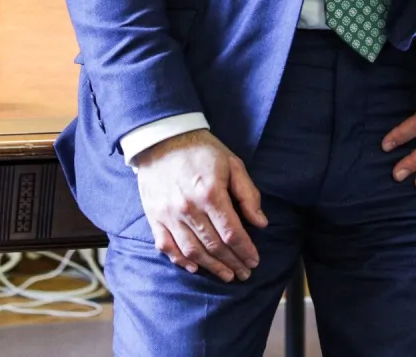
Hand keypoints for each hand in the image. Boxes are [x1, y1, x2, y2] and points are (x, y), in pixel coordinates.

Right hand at [131, 129, 268, 281]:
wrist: (162, 138)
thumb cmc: (202, 150)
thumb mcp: (232, 164)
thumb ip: (248, 194)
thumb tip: (261, 223)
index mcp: (211, 194)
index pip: (232, 233)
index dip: (245, 251)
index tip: (254, 261)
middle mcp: (189, 208)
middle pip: (214, 246)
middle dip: (233, 263)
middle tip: (244, 273)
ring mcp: (169, 215)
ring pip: (192, 251)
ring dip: (211, 267)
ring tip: (226, 275)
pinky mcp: (154, 217)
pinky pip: (166, 246)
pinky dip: (180, 261)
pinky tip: (194, 268)